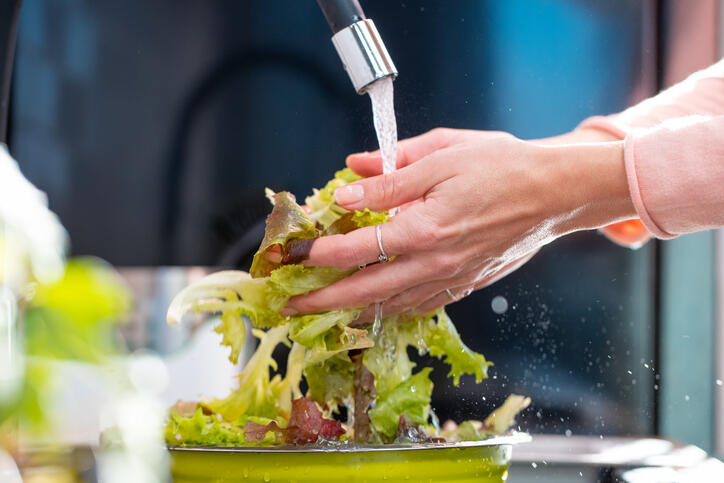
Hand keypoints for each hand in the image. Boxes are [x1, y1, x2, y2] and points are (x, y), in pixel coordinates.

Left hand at [282, 128, 633, 316]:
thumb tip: (347, 180)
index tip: (294, 254)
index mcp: (425, 226)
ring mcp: (451, 278)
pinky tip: (374, 310)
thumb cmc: (502, 166)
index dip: (319, 253)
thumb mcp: (442, 153)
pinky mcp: (465, 284)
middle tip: (290, 306)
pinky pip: (420, 306)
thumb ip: (390, 174)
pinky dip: (391, 311)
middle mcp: (436, 261)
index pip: (358, 247)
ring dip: (352, 312)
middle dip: (322, 301)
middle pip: (366, 290)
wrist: (554, 192)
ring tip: (322, 315)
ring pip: (391, 306)